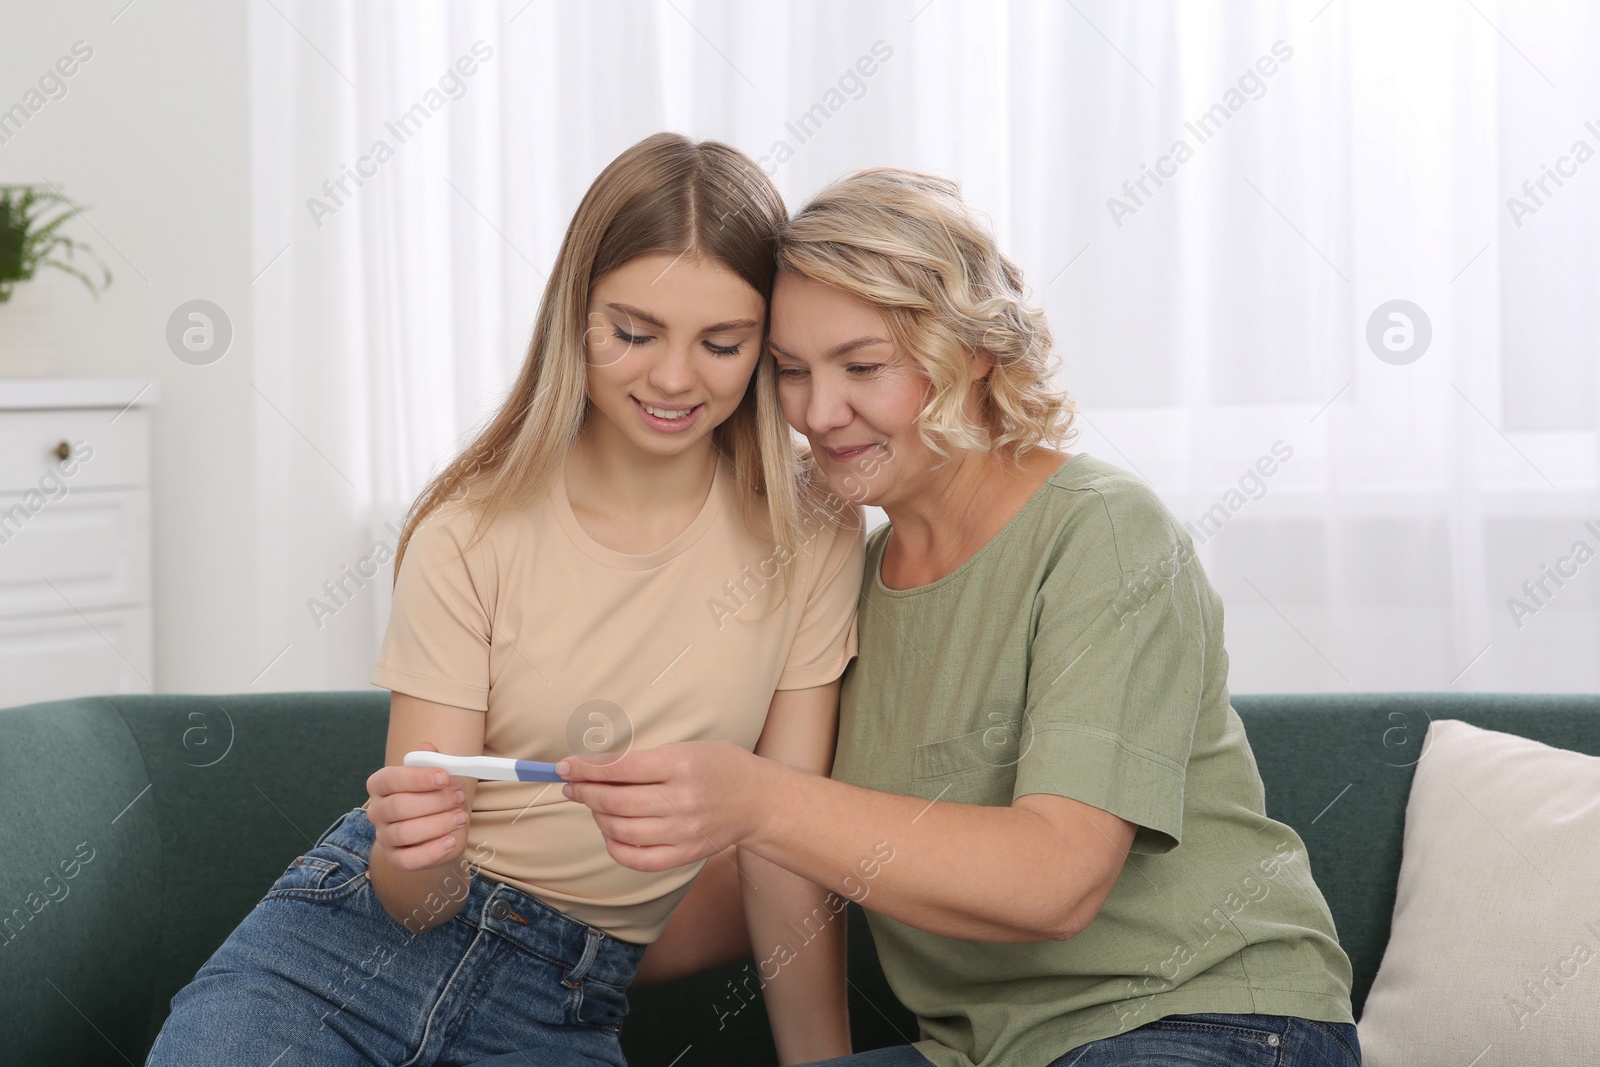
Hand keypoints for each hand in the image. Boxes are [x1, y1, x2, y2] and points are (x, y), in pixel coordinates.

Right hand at [364, 741, 468, 870]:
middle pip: (398, 807)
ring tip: (460, 817)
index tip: (444, 777)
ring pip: (404, 833)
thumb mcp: (437, 775)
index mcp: (381, 785)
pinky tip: (450, 840)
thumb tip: (427, 747)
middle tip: (458, 798)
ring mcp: (384, 836)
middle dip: (434, 802)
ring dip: (438, 824)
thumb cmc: (436, 794)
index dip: (417, 778)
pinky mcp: (396, 858)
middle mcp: (377, 810)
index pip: (390, 779)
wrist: (439, 826)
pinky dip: (432, 851)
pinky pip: (409, 860)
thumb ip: (432, 761)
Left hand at [558, 740, 765, 871]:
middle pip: (616, 801)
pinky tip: (611, 831)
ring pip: (621, 830)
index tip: (565, 766)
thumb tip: (593, 769)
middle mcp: (682, 800)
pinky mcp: (685, 855)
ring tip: (595, 805)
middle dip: (584, 792)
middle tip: (571, 785)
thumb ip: (643, 760)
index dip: (586, 768)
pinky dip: (614, 846)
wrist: (759, 800)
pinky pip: (637, 859)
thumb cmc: (720, 767)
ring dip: (597, 817)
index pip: (620, 768)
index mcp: (682, 765)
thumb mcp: (686, 749)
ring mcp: (684, 832)